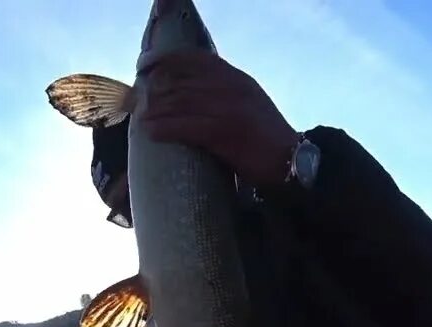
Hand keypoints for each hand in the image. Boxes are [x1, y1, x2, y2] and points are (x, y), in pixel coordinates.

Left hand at [140, 51, 298, 186]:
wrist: (291, 161)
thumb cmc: (266, 140)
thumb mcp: (248, 104)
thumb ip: (224, 94)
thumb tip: (188, 95)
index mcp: (238, 78)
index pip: (196, 59)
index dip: (167, 61)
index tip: (148, 68)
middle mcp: (232, 86)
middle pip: (182, 82)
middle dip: (156, 92)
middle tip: (140, 103)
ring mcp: (228, 107)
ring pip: (180, 103)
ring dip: (156, 112)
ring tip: (143, 120)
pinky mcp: (223, 131)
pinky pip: (185, 126)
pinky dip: (165, 129)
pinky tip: (152, 133)